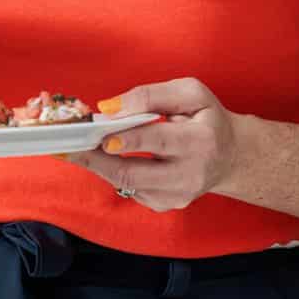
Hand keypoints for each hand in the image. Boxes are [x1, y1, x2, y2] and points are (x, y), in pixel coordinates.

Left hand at [74, 78, 240, 211]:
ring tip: (75, 150)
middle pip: (135, 173)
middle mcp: (191, 175)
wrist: (229, 155)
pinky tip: (104, 158)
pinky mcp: (168, 205)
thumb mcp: (189, 93)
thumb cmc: (207, 118)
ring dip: (98, 167)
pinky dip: (113, 173)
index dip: (129, 139)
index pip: (159, 140)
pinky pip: (132, 190)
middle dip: (97, 160)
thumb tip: (110, 108)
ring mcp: (179, 195)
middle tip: (69, 147)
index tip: (102, 135)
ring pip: (127, 185)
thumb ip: (150, 95)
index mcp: (201, 141)